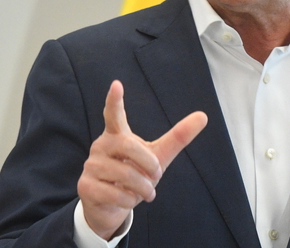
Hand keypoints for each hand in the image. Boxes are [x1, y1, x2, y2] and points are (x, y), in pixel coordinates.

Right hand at [77, 80, 207, 239]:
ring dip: (142, 188)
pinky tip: (128, 199)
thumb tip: (204, 115)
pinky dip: (129, 201)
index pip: (114, 114)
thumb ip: (178, 137)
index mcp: (117, 134)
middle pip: (129, 147)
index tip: (116, 85)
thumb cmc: (134, 175)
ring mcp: (91, 165)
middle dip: (149, 164)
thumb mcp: (158, 156)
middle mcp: (101, 146)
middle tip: (156, 175)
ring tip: (145, 192)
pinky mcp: (85, 186)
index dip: (115, 100)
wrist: (111, 206)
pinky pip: (114, 194)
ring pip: (124, 175)